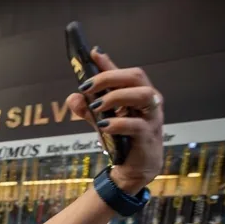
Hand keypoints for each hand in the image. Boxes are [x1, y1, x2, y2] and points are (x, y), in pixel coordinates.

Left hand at [66, 48, 163, 193]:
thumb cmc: (122, 139)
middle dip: (109, 77)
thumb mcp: (100, 120)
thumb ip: (86, 108)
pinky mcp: (148, 136)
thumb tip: (73, 97)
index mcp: (136, 93)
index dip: (108, 62)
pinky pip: (136, 125)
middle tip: (87, 87)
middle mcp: (148, 101)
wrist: (135, 168)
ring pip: (142, 95)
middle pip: (136, 76)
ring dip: (116, 96)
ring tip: (96, 107)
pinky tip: (103, 126)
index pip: (124, 72)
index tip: (91, 54)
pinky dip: (118, 123)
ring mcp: (151, 117)